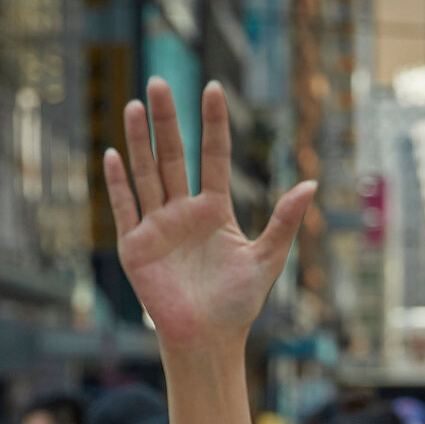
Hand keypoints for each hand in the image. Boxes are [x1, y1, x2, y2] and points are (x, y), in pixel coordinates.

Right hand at [103, 77, 315, 349]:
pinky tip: (113, 154)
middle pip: (173, 156)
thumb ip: (285, 221)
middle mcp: (183, 212)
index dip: (214, 124)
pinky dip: (119, 182)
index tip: (214, 88)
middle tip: (159, 82)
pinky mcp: (135, 247)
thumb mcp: (267, 259)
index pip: (214, 157)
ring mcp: (157, 226)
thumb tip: (311, 185)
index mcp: (215, 211)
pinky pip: (125, 208)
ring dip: (139, 141)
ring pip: (146, 174)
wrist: (208, 341)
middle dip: (167, 120)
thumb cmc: (238, 305)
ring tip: (134, 105)